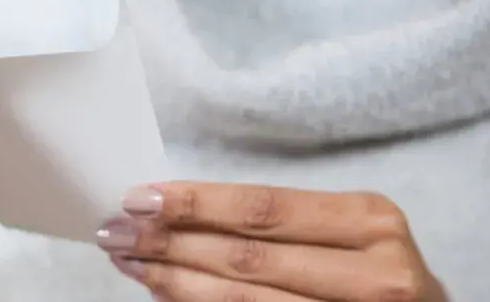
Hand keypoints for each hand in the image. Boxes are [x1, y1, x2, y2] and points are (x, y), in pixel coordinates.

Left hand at [97, 182, 447, 301]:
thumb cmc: (372, 278)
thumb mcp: (345, 237)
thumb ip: (278, 224)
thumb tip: (174, 210)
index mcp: (371, 222)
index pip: (263, 208)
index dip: (194, 203)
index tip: (138, 197)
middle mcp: (374, 275)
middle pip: (246, 255)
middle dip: (170, 241)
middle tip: (115, 230)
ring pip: (241, 301)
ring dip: (173, 281)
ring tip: (129, 263)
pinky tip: (165, 295)